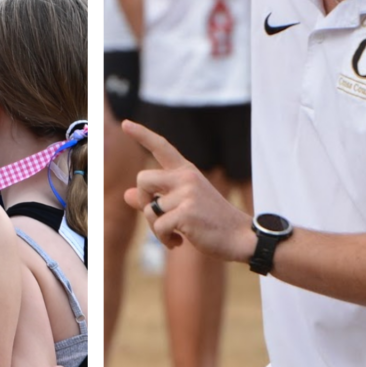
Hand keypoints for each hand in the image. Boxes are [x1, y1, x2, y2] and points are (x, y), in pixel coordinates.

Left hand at [122, 121, 255, 261]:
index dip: (142, 134)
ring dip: (156, 228)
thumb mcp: (184, 205)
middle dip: (143, 200)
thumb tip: (126, 194)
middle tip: (157, 217)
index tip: (125, 124)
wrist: (240, 237)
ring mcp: (188, 193)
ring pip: (149, 209)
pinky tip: (179, 242)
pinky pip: (159, 226)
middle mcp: (187, 177)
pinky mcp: (187, 212)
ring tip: (174, 235)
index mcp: (187, 171)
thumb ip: (155, 199)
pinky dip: (164, 239)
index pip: (162, 147)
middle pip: (142, 178)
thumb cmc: (211, 222)